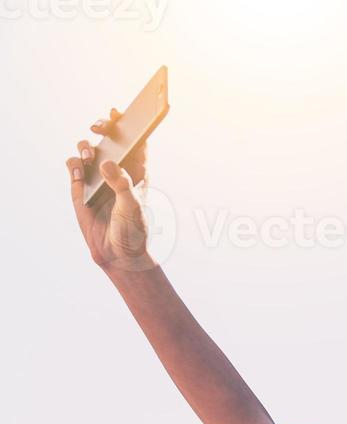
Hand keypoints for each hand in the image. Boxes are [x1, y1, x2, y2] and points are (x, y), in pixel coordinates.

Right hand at [66, 108, 154, 272]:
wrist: (116, 252)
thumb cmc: (132, 230)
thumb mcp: (132, 208)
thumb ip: (122, 185)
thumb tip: (107, 163)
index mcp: (137, 172)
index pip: (135, 141)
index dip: (129, 123)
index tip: (121, 112)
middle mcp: (117, 169)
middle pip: (109, 139)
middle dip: (104, 128)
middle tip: (100, 128)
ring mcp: (97, 176)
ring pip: (89, 149)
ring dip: (87, 146)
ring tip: (91, 155)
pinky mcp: (80, 186)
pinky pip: (73, 166)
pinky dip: (74, 163)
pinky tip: (79, 170)